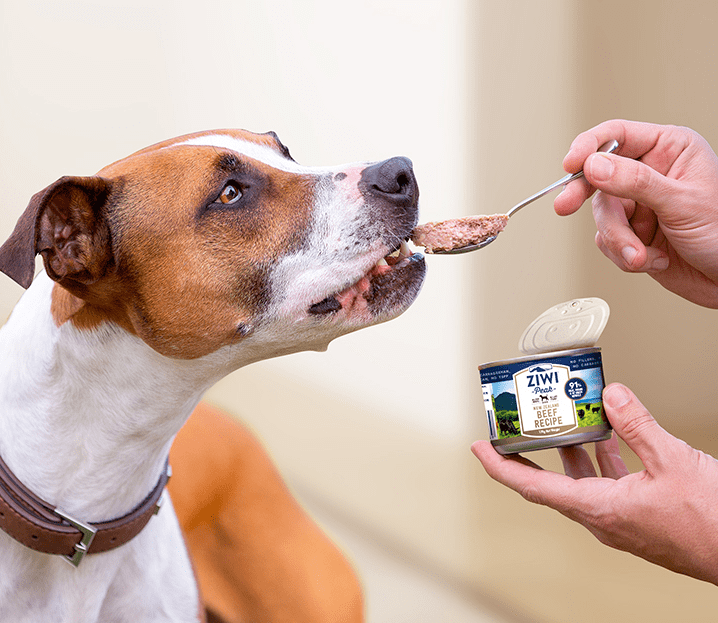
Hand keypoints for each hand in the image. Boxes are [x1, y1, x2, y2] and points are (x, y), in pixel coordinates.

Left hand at [471, 383, 717, 584]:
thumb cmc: (711, 522)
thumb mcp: (673, 461)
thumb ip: (638, 425)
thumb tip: (611, 395)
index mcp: (599, 510)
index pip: (533, 487)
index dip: (500, 467)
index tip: (479, 449)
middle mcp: (603, 518)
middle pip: (551, 482)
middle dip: (530, 453)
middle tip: (514, 429)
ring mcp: (620, 519)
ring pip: (582, 480)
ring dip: (570, 451)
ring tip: (559, 421)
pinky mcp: (638, 516)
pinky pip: (608, 484)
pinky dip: (602, 459)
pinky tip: (608, 436)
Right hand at [554, 120, 717, 307]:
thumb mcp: (682, 202)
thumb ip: (636, 182)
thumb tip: (595, 166)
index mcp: (669, 150)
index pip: (617, 136)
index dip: (589, 146)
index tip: (571, 164)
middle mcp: (650, 174)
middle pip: (598, 177)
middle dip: (585, 196)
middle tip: (565, 206)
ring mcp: (639, 206)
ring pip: (602, 216)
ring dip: (618, 240)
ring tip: (640, 255)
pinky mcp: (631, 235)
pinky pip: (606, 241)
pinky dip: (623, 255)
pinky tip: (651, 260)